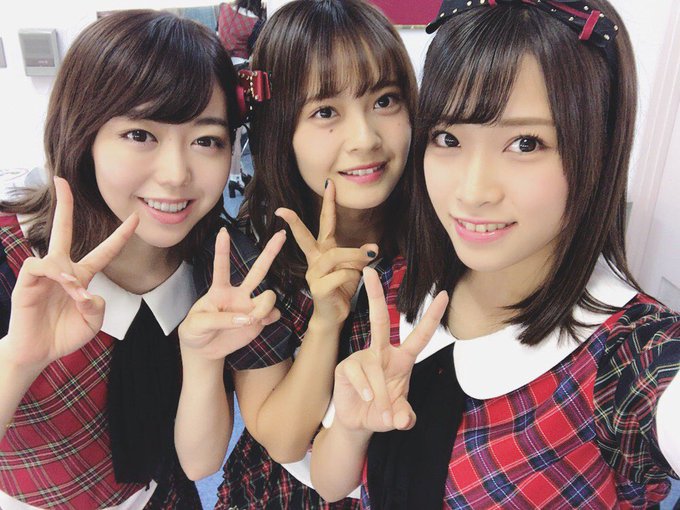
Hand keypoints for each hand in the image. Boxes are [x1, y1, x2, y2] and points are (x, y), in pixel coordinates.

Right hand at [5, 177, 138, 370]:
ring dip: (70, 278)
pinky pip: (40, 267)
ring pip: (57, 257)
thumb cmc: (66, 334)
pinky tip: (63, 288)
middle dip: (63, 204)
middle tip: (61, 179)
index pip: (106, 250)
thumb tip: (85, 291)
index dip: (121, 235)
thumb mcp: (93, 323)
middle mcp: (64, 269)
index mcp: (83, 276)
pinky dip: (55, 276)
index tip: (135, 217)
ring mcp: (44, 274)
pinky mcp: (27, 282)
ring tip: (74, 297)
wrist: (39, 352)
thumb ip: (97, 307)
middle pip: (63, 229)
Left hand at [178, 227, 285, 359]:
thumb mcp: (196, 324)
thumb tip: (246, 319)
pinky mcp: (259, 321)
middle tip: (282, 234)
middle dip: (270, 252)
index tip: (223, 231)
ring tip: (253, 319)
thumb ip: (219, 320)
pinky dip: (270, 317)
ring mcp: (250, 306)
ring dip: (265, 306)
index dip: (222, 250)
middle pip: (258, 270)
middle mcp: (238, 294)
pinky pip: (274, 314)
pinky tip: (261, 323)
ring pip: (269, 295)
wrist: (204, 350)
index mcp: (219, 290)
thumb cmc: (196, 331)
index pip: (221, 267)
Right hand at [275, 180, 376, 325]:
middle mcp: (315, 260)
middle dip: (295, 222)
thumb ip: (361, 256)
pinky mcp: (318, 288)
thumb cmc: (341, 289)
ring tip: (369, 258)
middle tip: (283, 210)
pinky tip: (354, 282)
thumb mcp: (354, 269)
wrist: (334, 316)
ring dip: (354, 256)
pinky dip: (353, 276)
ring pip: (335, 256)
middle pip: (306, 237)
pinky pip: (341, 275)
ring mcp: (314, 274)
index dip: (329, 203)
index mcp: (323, 251)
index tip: (329, 183)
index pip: (325, 223)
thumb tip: (373, 247)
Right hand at [332, 267, 447, 431]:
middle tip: (370, 271)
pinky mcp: (346, 367)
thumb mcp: (399, 417)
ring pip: (374, 367)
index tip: (443, 294)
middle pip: (379, 320)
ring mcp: (362, 358)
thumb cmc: (383, 412)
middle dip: (374, 295)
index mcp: (402, 359)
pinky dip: (366, 391)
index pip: (420, 335)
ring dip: (381, 394)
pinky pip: (359, 374)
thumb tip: (402, 420)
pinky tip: (367, 399)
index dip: (432, 316)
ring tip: (382, 412)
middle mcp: (382, 353)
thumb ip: (404, 417)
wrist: (359, 423)